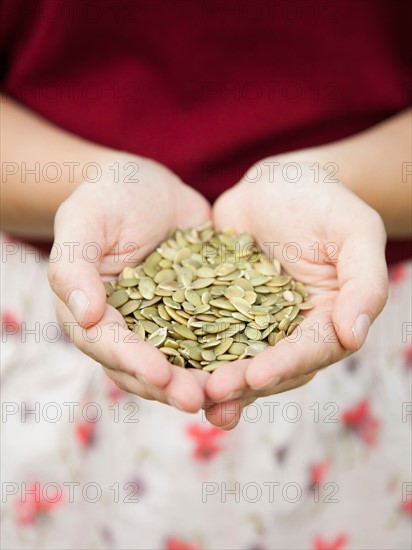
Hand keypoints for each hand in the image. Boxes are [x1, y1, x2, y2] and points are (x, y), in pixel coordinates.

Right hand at [48, 155, 210, 411]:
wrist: (149, 186)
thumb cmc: (107, 197)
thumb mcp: (84, 221)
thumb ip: (75, 266)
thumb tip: (86, 316)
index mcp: (91, 313)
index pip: (109, 344)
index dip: (133, 362)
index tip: (161, 375)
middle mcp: (126, 328)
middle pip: (144, 366)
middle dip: (171, 386)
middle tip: (200, 400)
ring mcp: (162, 324)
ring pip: (180, 362)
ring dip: (202, 381)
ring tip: (229, 394)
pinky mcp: (196, 313)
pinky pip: (212, 338)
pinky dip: (227, 355)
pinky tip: (252, 366)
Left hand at [204, 159, 387, 428]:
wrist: (279, 184)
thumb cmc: (325, 202)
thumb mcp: (355, 232)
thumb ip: (364, 283)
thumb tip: (354, 336)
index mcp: (327, 320)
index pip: (309, 351)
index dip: (284, 366)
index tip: (256, 376)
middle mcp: (289, 331)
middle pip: (269, 366)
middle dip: (241, 383)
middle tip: (212, 394)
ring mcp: (252, 322)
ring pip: (234, 358)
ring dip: (212, 380)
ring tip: (187, 395)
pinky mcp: (219, 307)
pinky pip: (203, 330)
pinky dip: (187, 348)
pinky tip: (164, 361)